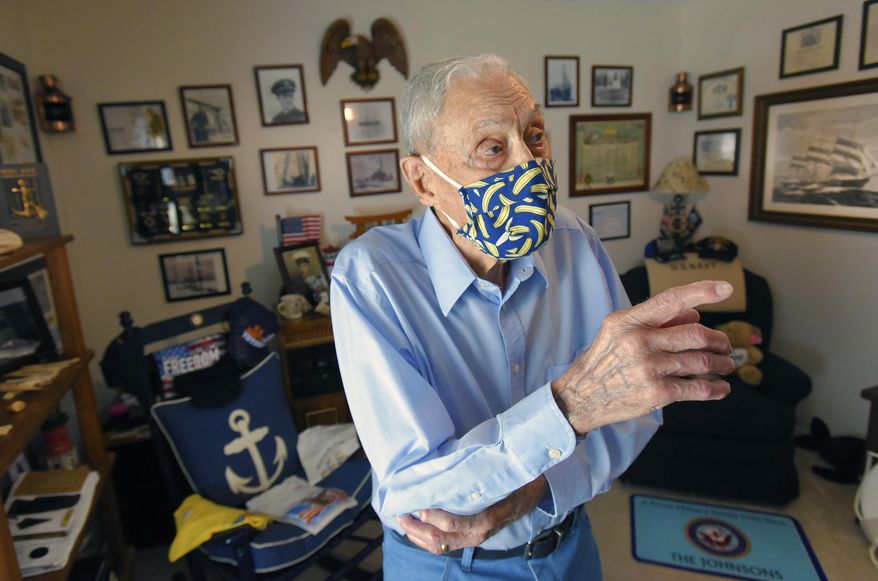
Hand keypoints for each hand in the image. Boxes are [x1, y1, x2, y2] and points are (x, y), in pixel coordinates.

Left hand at [396, 475, 546, 553]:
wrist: (533, 490)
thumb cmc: (516, 478)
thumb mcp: (504, 474)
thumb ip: (482, 473)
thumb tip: (453, 459)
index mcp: (489, 518)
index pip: (460, 525)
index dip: (438, 519)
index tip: (421, 508)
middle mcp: (480, 533)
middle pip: (443, 539)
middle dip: (418, 529)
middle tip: (401, 514)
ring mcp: (474, 538)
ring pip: (441, 546)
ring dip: (418, 536)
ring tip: (403, 521)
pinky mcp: (469, 537)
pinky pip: (444, 545)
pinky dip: (425, 540)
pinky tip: (415, 529)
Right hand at [552, 280, 735, 434]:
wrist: (580, 398)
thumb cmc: (602, 362)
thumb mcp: (617, 332)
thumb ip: (654, 322)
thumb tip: (693, 314)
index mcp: (628, 321)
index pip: (670, 300)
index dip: (701, 292)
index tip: (725, 288)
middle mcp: (639, 341)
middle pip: (695, 334)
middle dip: (719, 340)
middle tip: (725, 346)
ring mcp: (648, 368)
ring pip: (701, 361)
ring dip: (721, 363)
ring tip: (725, 365)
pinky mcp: (656, 393)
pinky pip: (697, 388)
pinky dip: (715, 389)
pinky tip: (720, 388)